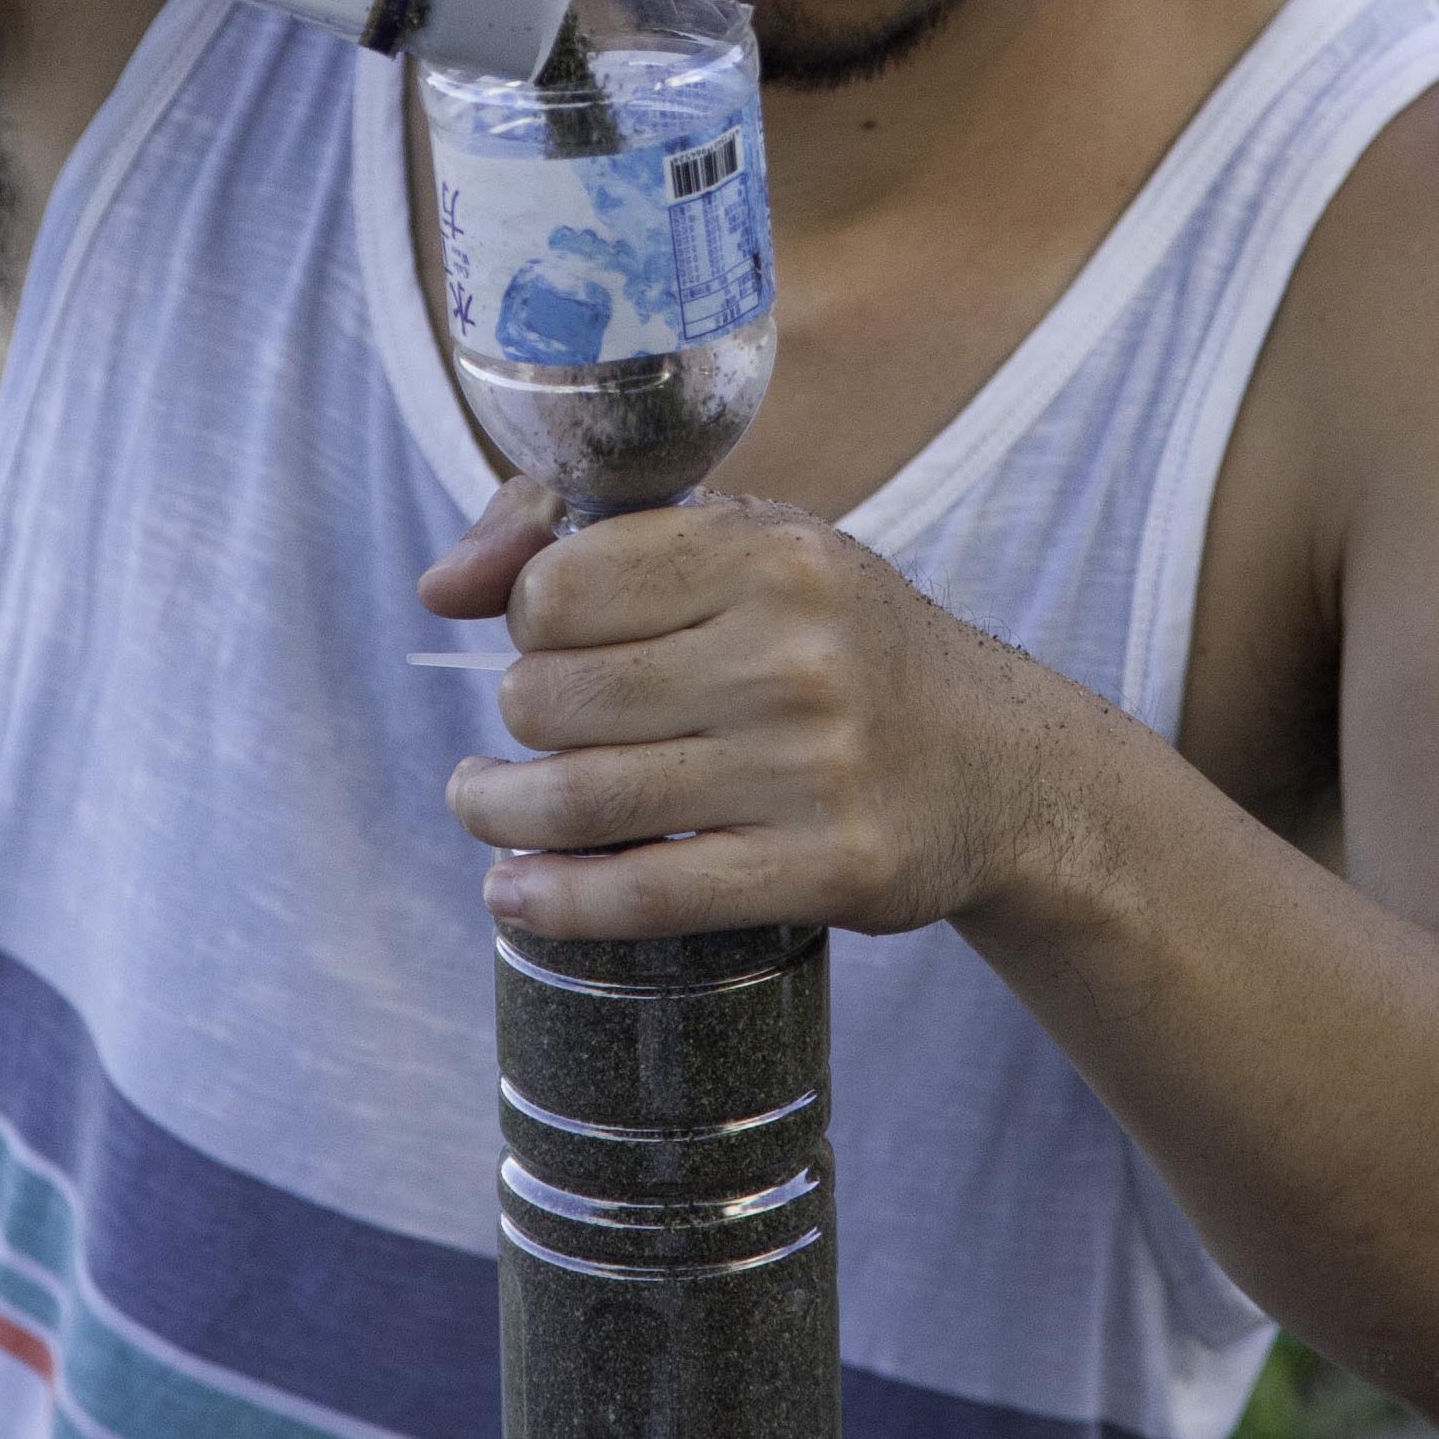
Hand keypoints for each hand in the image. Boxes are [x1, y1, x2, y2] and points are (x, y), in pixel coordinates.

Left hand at [416, 479, 1073, 942]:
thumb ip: (581, 538)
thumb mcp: (749, 550)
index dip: (529, 623)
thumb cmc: (840, 644)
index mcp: (773, 553)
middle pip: (555, 695)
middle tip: (520, 737)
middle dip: (514, 722)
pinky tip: (514, 894)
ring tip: (482, 807)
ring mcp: (814, 766)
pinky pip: (646, 892)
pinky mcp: (827, 868)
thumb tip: (440, 589)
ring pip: (583, 798)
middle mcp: (795, 652)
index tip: (552, 646)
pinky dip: (555, 900)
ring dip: (497, 812)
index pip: (561, 586)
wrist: (999, 764)